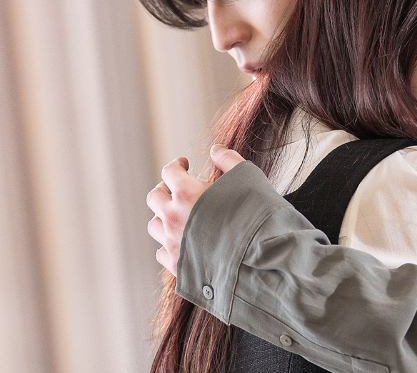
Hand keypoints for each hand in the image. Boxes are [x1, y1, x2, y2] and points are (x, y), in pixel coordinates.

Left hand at [146, 145, 245, 275]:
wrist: (262, 259)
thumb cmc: (257, 215)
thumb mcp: (247, 177)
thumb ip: (228, 160)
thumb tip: (215, 150)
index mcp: (186, 193)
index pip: (169, 172)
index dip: (177, 165)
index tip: (185, 164)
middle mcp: (173, 217)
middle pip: (154, 197)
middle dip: (165, 189)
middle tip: (176, 189)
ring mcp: (173, 243)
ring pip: (154, 225)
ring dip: (163, 217)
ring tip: (178, 216)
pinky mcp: (178, 266)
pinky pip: (161, 252)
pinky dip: (168, 245)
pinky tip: (182, 242)